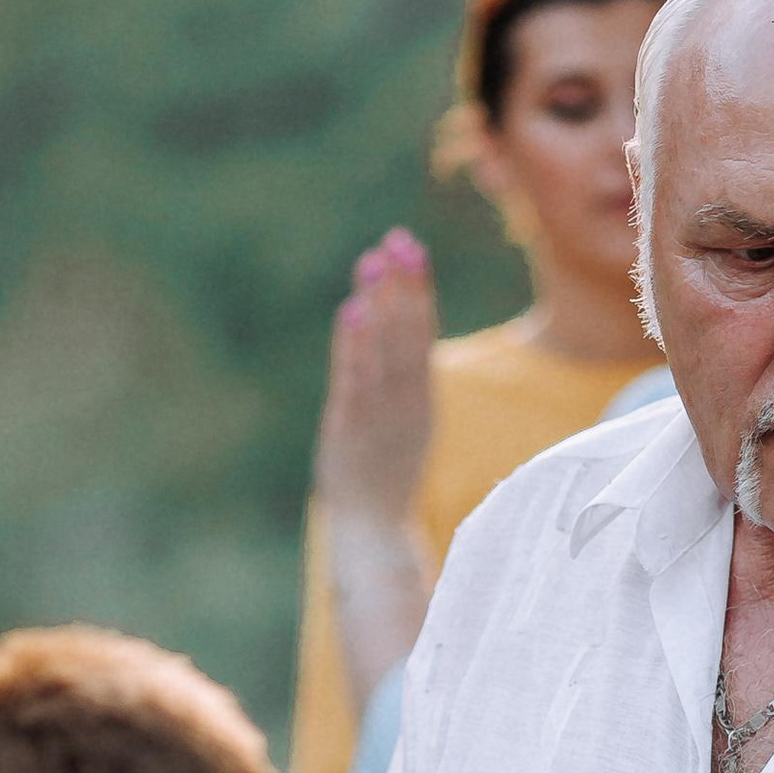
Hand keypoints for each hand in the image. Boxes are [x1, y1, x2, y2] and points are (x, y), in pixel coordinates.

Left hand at [315, 230, 434, 528]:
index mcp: (421, 399)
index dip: (418, 289)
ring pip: (386, 349)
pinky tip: (352, 310)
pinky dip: (356, 345)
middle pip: (409, 333)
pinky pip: (357, 379)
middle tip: (399, 239)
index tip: (411, 246)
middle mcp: (407, 401)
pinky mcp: (353, 428)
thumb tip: (392, 343)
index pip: (422, 334)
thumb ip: (398, 384)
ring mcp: (381, 414)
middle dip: (405, 284)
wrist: (375, 534)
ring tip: (373, 260)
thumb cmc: (385, 478)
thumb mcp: (401, 426)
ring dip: (381, 302)